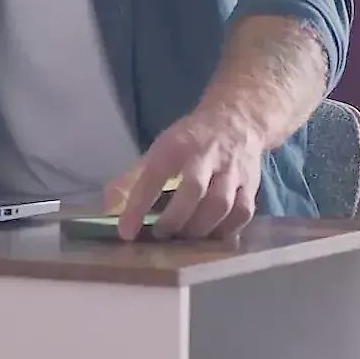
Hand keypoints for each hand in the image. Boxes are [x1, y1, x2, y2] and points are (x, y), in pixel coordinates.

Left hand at [104, 109, 264, 241]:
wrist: (238, 119)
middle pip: (194, 189)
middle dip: (174, 219)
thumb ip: (134, 177)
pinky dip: (226, 230)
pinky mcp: (251, 184)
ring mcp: (232, 170)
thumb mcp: (160, 148)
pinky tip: (211, 237)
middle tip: (160, 236)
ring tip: (184, 239)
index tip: (125, 231)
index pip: (154, 175)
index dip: (138, 205)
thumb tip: (108, 206)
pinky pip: (243, 212)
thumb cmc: (191, 139)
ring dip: (199, 228)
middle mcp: (206, 155)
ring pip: (221, 204)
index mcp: (176, 144)